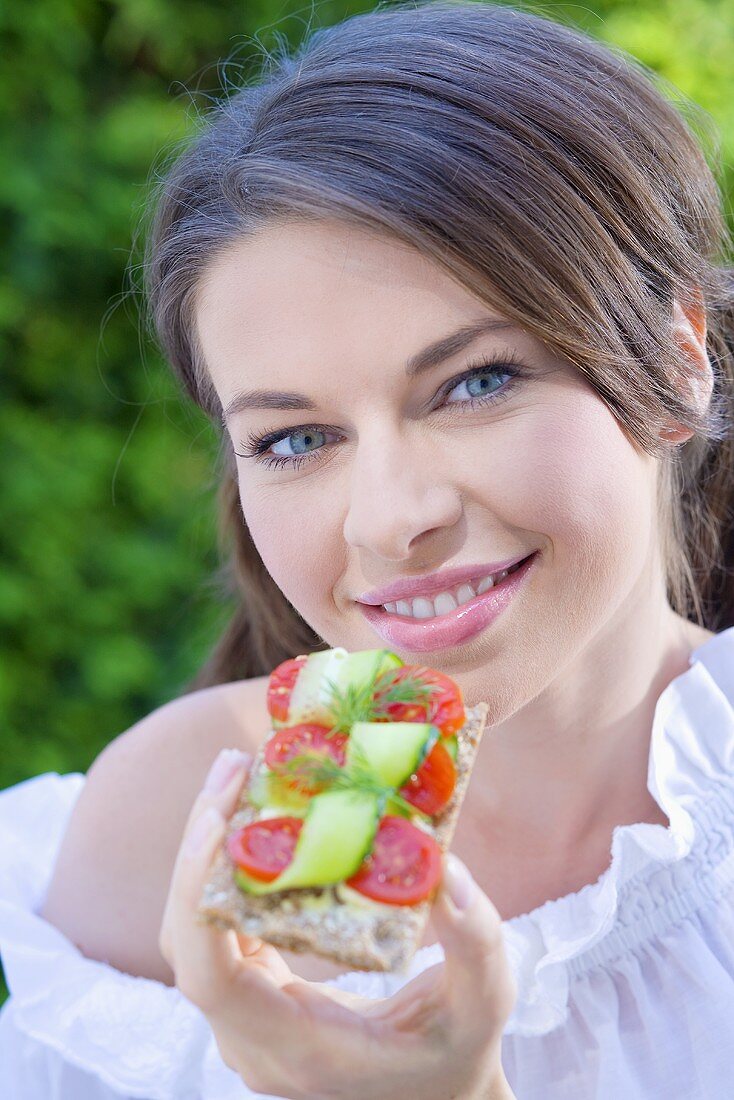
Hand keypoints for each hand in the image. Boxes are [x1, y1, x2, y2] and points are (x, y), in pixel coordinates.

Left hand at [160, 748, 517, 1099]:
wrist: (433, 1097)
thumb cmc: (456, 1057)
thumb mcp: (484, 1007)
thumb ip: (476, 946)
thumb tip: (446, 871)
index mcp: (294, 1047)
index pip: (207, 976)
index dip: (195, 896)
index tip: (218, 822)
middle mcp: (252, 1035)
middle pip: (187, 938)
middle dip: (198, 846)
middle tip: (232, 766)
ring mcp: (247, 1014)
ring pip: (196, 924)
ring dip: (209, 844)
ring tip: (238, 771)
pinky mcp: (255, 987)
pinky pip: (222, 919)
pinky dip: (229, 861)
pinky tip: (256, 809)